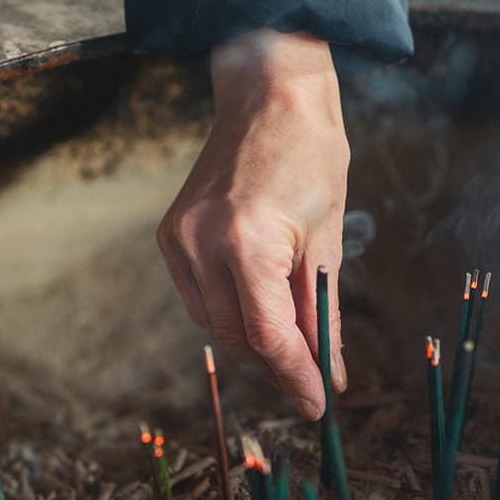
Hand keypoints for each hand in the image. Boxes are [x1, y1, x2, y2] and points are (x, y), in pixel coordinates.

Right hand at [157, 28, 349, 419]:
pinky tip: (255, 316)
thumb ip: (322, 315)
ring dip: (252, 345)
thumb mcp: (327, 240)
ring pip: (213, 326)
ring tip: (289, 351)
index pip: (270, 336)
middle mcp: (201, 244)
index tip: (318, 404)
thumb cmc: (311, 157)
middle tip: (310, 381)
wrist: (267, 95)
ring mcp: (178, 240)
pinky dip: (228, 317)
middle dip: (277, 366)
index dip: (297, 377)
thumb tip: (329, 373)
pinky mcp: (170, 237)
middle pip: (237, 338)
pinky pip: (198, 300)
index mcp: (247, 241)